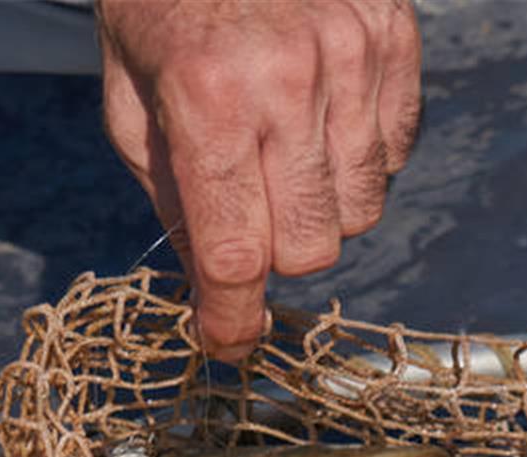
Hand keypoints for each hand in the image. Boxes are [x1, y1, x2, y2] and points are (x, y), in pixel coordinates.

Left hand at [96, 0, 421, 360]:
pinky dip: (361, 158)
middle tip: (248, 213)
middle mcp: (289, 81)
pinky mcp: (395, 43)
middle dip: (275, 251)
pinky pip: (397, 155)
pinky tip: (323, 118)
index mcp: (207, 97)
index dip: (230, 314)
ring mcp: (354, 59)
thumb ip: (170, 190)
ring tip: (287, 155)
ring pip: (362, 209)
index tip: (226, 342)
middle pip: (309, 246)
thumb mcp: (129, 91)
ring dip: (322, 206)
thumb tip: (213, 280)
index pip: (234, 251)